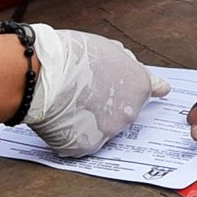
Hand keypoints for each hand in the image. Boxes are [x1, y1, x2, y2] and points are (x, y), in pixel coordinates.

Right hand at [14, 22, 159, 157]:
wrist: (42, 73)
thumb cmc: (71, 55)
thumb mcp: (109, 49)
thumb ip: (129, 66)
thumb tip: (149, 79)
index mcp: (139, 86)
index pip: (149, 91)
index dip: (144, 90)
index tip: (154, 92)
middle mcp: (129, 113)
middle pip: (122, 110)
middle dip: (108, 103)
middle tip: (85, 91)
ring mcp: (109, 132)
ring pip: (102, 128)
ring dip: (90, 120)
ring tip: (69, 102)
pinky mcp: (87, 146)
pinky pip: (82, 141)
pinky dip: (73, 133)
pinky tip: (62, 119)